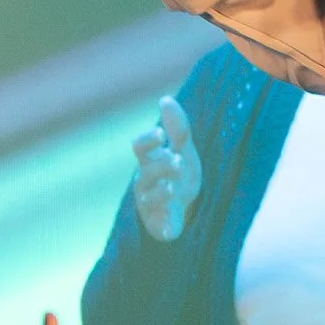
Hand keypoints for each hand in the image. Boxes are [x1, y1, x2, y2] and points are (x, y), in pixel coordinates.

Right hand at [132, 93, 200, 243]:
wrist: (184, 210)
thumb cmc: (179, 176)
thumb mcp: (183, 151)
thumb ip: (178, 129)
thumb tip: (166, 99)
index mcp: (150, 161)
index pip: (139, 147)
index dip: (147, 140)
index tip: (160, 134)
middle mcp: (145, 182)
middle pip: (146, 172)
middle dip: (161, 166)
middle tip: (178, 161)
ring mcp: (150, 203)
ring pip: (149, 196)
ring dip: (161, 191)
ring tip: (173, 187)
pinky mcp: (159, 224)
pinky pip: (159, 225)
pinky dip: (164, 225)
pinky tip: (170, 225)